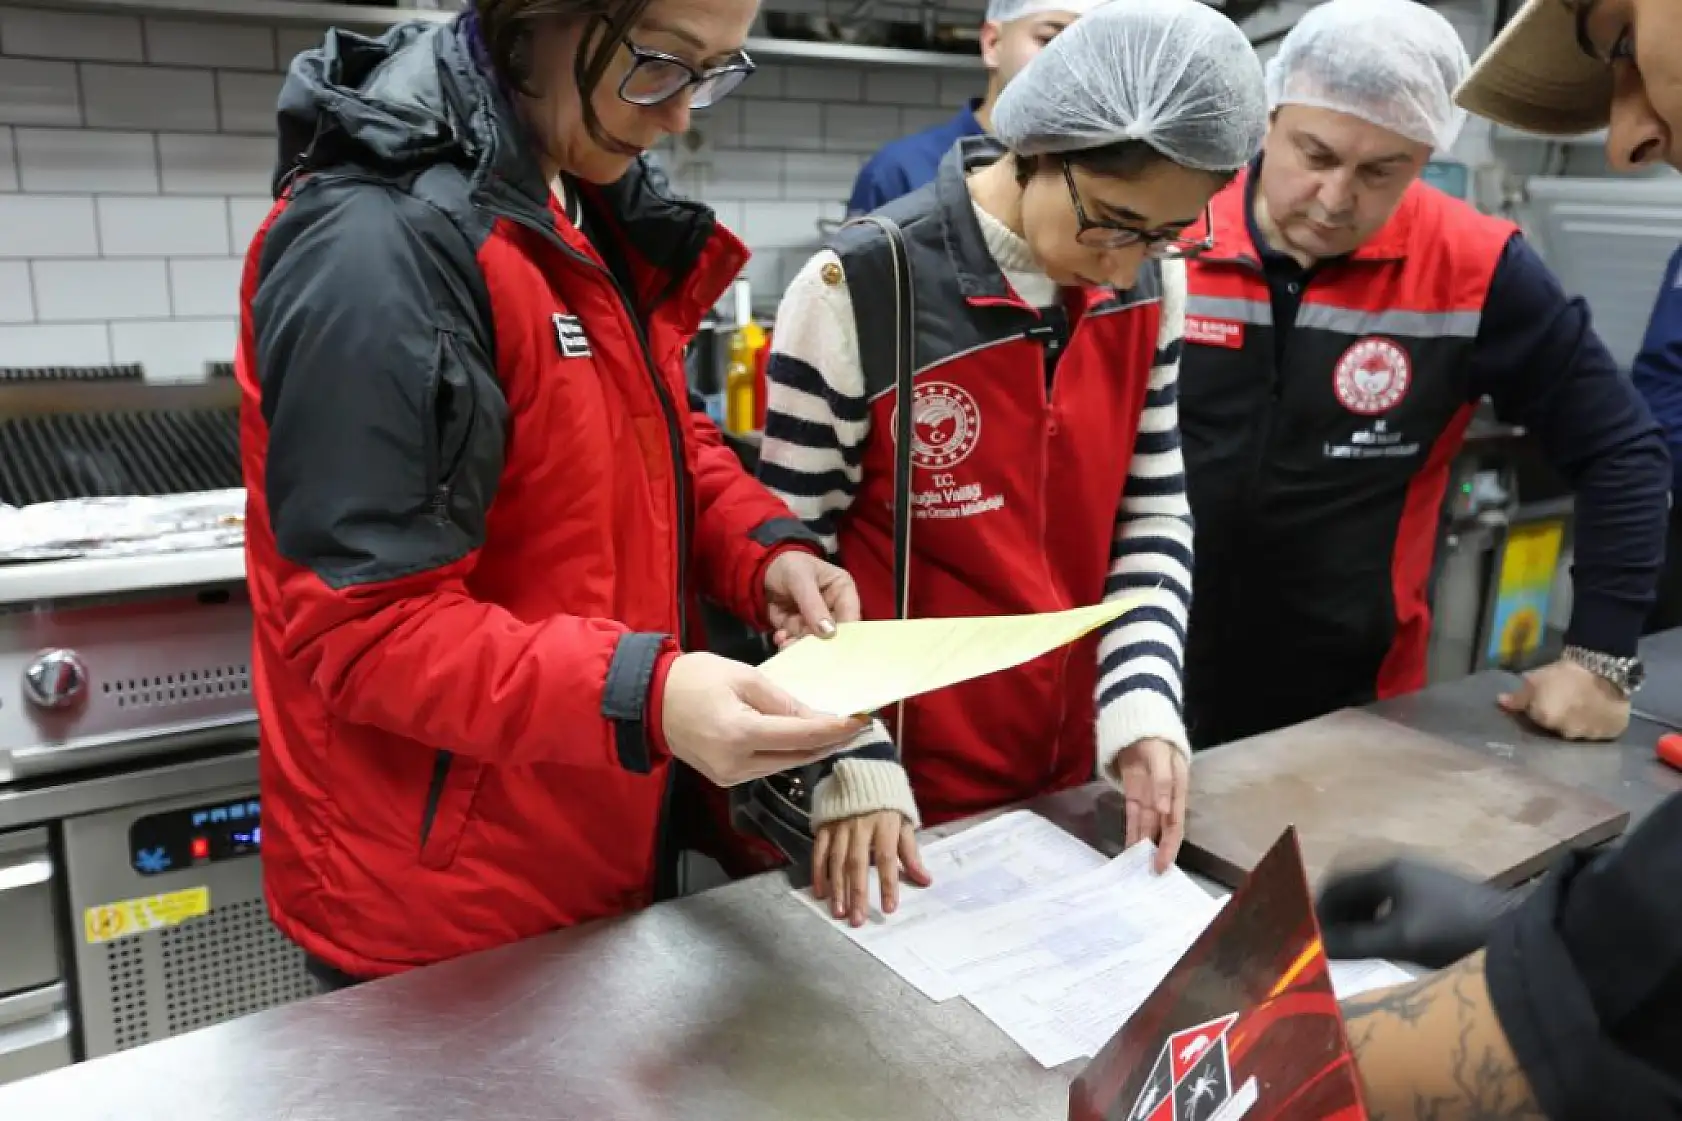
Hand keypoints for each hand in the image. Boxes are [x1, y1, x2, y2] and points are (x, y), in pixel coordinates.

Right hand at [660, 652, 867, 785]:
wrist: (649, 700)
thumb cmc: (694, 679)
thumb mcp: (744, 677)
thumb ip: (783, 702)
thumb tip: (818, 719)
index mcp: (740, 734)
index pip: (802, 737)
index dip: (836, 730)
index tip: (861, 720)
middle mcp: (736, 764)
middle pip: (798, 757)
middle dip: (830, 742)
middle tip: (856, 725)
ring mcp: (729, 776)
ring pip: (785, 765)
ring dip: (810, 749)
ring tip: (834, 731)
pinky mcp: (725, 778)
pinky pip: (767, 767)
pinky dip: (787, 753)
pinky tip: (801, 739)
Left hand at [764, 550, 860, 647]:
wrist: (761, 568)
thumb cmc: (788, 565)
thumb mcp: (800, 579)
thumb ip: (813, 604)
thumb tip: (828, 632)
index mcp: (842, 590)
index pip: (851, 615)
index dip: (846, 633)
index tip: (834, 646)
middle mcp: (833, 609)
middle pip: (833, 634)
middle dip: (818, 643)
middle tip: (805, 650)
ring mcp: (815, 621)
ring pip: (813, 641)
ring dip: (799, 645)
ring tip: (786, 644)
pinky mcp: (798, 628)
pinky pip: (796, 641)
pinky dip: (787, 642)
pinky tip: (780, 637)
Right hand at [812, 811, 930, 926]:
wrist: (865, 771)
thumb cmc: (888, 803)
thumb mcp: (904, 823)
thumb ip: (911, 853)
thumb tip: (925, 880)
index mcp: (885, 825)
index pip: (887, 858)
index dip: (888, 884)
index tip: (889, 908)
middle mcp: (860, 826)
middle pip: (858, 863)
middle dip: (857, 893)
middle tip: (857, 920)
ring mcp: (840, 826)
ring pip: (837, 860)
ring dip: (837, 888)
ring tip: (839, 912)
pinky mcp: (824, 826)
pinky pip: (819, 851)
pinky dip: (818, 872)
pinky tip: (820, 892)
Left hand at [1110, 738, 1188, 872]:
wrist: (1140, 723)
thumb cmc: (1156, 739)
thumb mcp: (1161, 756)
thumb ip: (1163, 782)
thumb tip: (1164, 810)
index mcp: (1177, 791)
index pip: (1174, 826)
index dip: (1169, 846)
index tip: (1161, 865)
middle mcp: (1164, 798)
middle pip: (1161, 831)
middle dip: (1155, 852)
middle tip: (1148, 874)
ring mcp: (1148, 796)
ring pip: (1146, 826)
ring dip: (1142, 844)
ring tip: (1135, 867)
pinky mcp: (1134, 792)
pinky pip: (1133, 816)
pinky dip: (1131, 831)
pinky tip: (1128, 847)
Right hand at [1315, 857, 1514, 968]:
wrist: (1518, 932)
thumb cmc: (1454, 932)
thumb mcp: (1399, 940)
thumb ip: (1354, 942)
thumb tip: (1313, 945)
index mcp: (1388, 870)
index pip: (1337, 883)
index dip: (1317, 909)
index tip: (1307, 935)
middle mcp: (1401, 866)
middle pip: (1354, 885)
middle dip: (1335, 913)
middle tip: (1327, 942)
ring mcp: (1422, 878)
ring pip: (1374, 894)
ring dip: (1356, 917)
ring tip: (1351, 945)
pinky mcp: (1438, 894)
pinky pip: (1393, 901)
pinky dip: (1377, 918)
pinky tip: (1384, 940)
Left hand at [1498, 658, 1628, 739]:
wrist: (1603, 667)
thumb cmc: (1565, 672)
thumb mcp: (1535, 680)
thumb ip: (1517, 697)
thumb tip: (1500, 703)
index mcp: (1546, 720)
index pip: (1537, 719)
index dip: (1540, 707)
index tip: (1547, 696)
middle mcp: (1567, 733)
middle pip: (1559, 729)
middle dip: (1559, 718)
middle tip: (1567, 700)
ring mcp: (1591, 735)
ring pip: (1581, 732)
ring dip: (1579, 722)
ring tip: (1584, 704)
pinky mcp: (1612, 733)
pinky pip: (1602, 733)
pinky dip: (1599, 724)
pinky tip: (1599, 711)